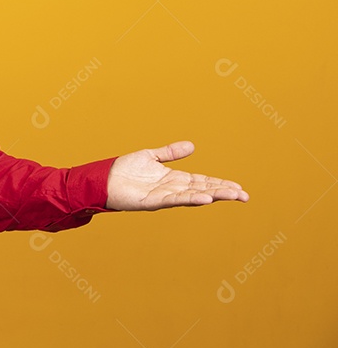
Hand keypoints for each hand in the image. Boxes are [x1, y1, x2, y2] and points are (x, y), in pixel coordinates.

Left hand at [106, 141, 248, 210]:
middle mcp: (171, 189)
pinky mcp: (151, 202)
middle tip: (244, 195)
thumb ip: (170, 152)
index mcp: (172, 178)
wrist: (102, 179)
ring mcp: (162, 196)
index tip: (238, 187)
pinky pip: (173, 200)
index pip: (202, 181)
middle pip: (202, 189)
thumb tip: (192, 146)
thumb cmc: (124, 170)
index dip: (219, 184)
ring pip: (192, 196)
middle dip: (222, 192)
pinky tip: (203, 198)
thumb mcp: (150, 156)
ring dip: (212, 196)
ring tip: (231, 196)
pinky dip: (189, 199)